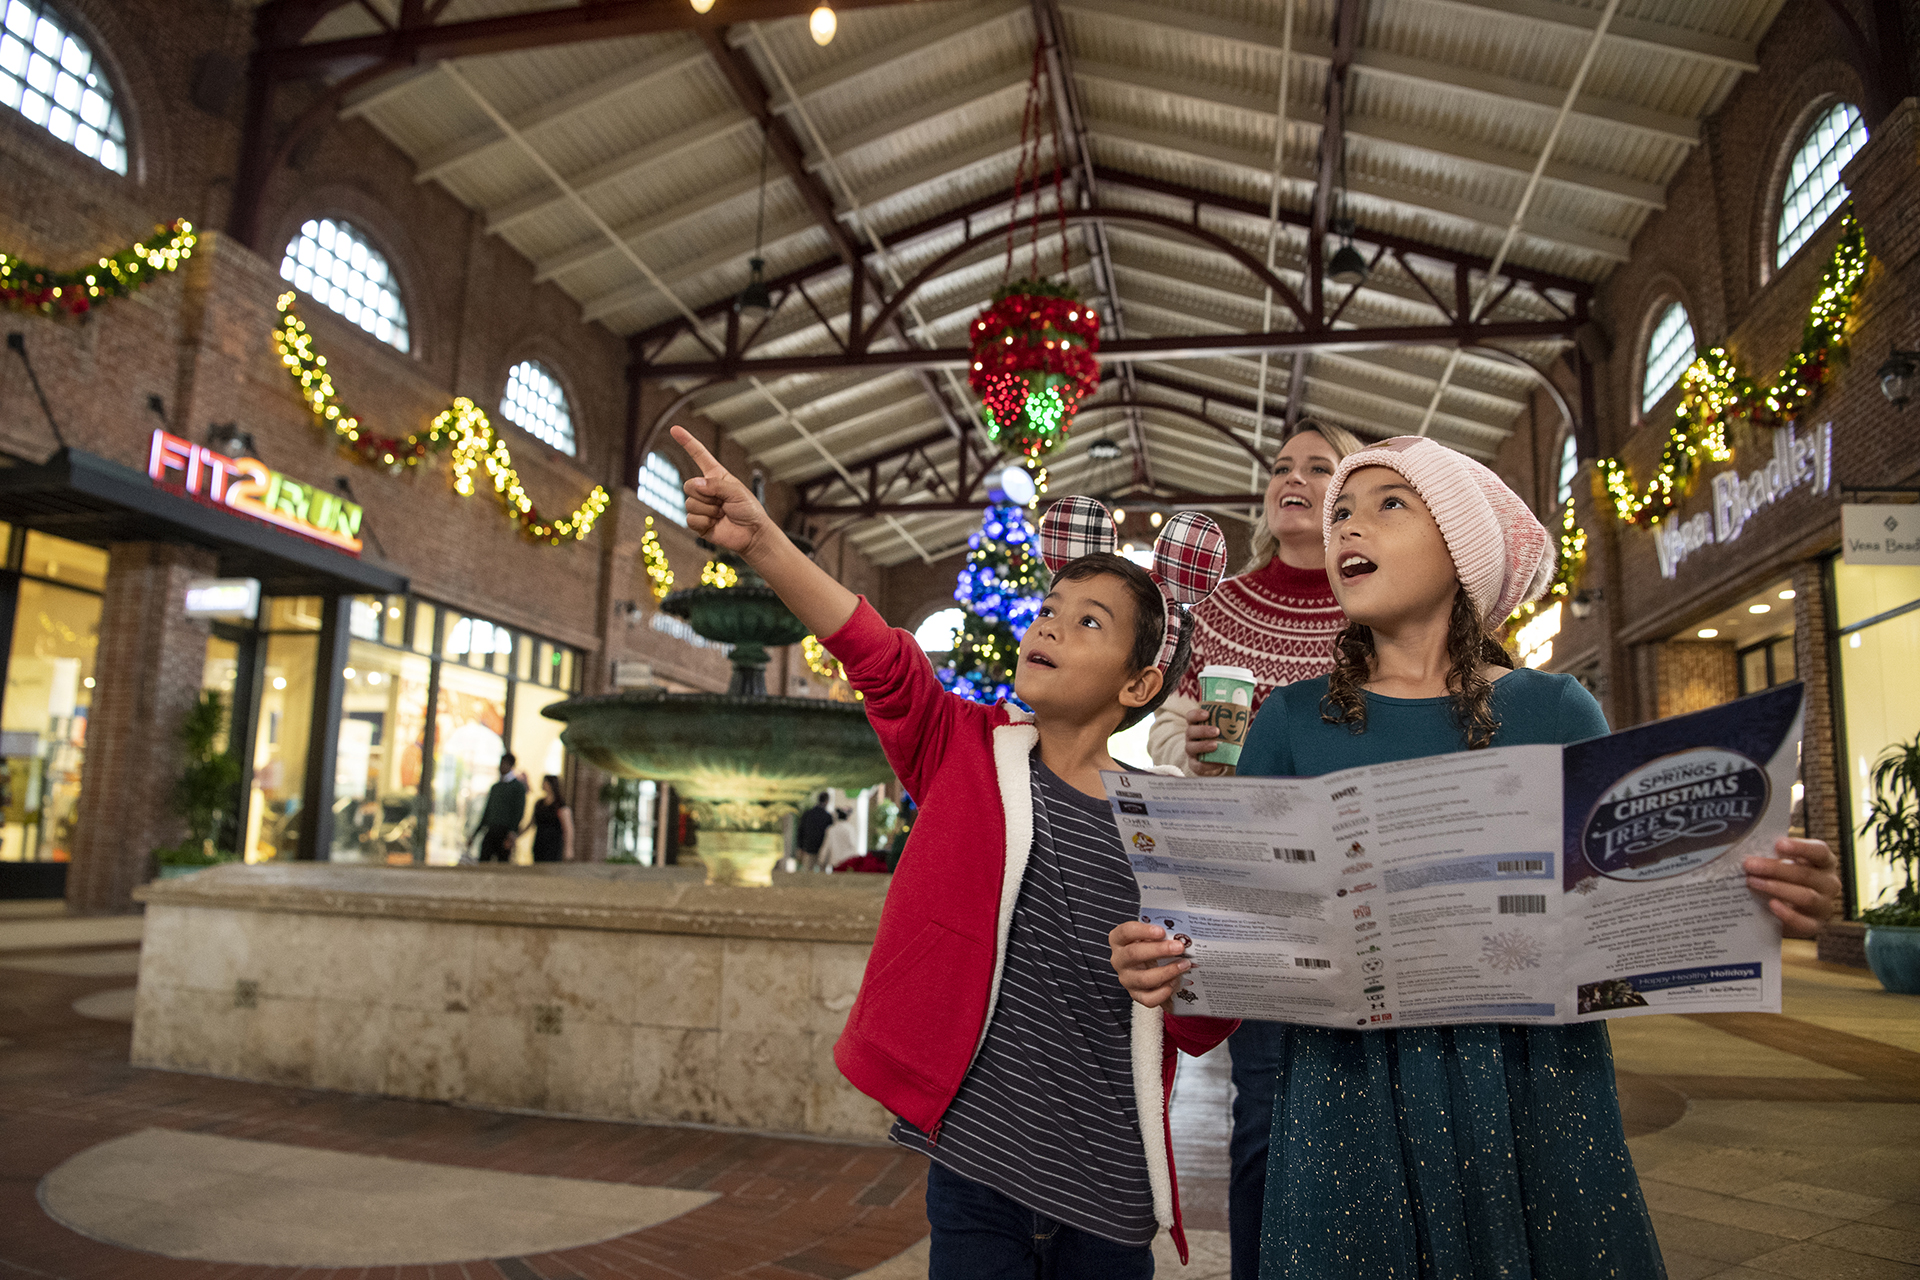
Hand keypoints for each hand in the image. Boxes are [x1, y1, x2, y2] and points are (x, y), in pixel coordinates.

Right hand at [671, 426, 776, 559]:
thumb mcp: (736, 491)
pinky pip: (690, 519)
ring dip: (708, 510)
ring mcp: (701, 506)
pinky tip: (716, 523)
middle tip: (721, 502)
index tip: (675, 429)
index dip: (687, 442)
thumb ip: (716, 485)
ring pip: (689, 503)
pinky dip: (704, 522)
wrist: (752, 534)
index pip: (699, 455)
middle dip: (705, 494)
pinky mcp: (698, 522)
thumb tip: (695, 485)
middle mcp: (706, 489)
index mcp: (716, 476)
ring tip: (722, 514)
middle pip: (689, 485)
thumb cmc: (749, 510)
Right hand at [1109, 920, 1191, 1008]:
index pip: (1125, 932)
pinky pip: (1148, 998)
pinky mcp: (1135, 995)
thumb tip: (1181, 934)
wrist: (1147, 965)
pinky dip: (1163, 992)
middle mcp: (1119, 960)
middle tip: (1179, 947)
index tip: (1162, 931)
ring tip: (1184, 965)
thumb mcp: (1150, 935)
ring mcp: (1126, 979)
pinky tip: (1175, 982)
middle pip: (1133, 954)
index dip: (1143, 931)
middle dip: (1159, 950)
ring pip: (1143, 978)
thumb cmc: (1149, 945)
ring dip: (1167, 971)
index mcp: (1118, 940)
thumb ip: (1160, 933)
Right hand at [1184, 704, 1233, 776]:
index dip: (1196, 714)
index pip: (1190, 717)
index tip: (1207, 714)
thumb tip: (1249, 725)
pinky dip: (1208, 764)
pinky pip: (1198, 765)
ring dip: (1203, 745)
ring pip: (1191, 747)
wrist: (1216, 760)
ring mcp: (1191, 751)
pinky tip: (1219, 762)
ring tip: (1215, 745)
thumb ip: (1233, 726)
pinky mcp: (1194, 764)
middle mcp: (1191, 737)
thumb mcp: (1224, 731)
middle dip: (1203, 730)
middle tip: (1216, 731)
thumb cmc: (1221, 740)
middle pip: (1190, 731)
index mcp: (1196, 725)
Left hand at [1745, 836, 1841, 938]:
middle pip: (1805, 874)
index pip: (1820, 851)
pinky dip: (1787, 914)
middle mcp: (1829, 884)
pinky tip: (1771, 904)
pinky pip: (1803, 922)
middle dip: (1775, 869)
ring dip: (1777, 888)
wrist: (1787, 912)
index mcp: (1824, 863)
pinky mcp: (1815, 926)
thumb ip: (1774, 856)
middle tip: (1749, 864)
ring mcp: (1824, 906)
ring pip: (1806, 896)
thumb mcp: (1782, 864)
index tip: (1778, 844)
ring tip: (1752, 882)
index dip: (1800, 847)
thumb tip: (1750, 846)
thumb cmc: (1784, 879)